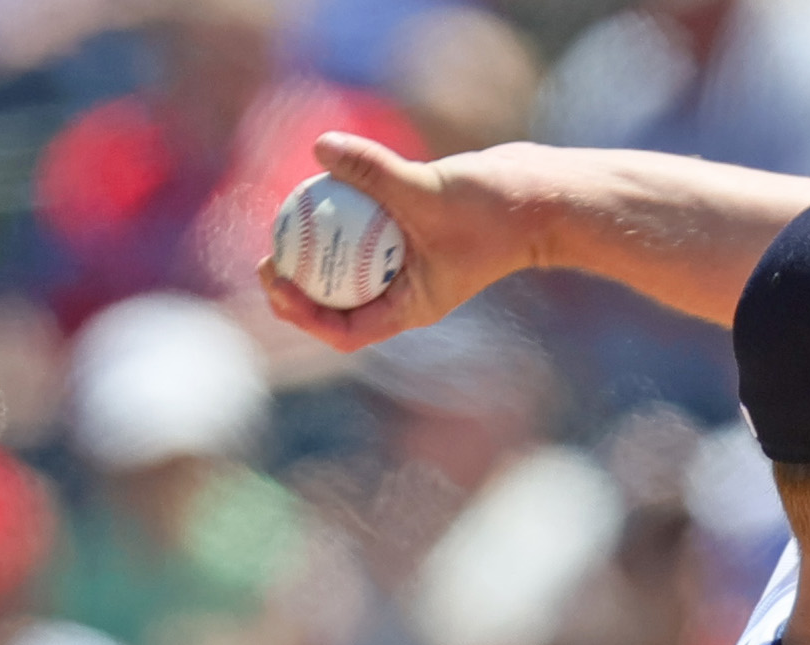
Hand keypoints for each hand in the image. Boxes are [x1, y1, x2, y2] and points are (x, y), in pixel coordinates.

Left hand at [258, 133, 540, 353]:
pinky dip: (344, 219)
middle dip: (297, 292)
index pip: (345, 332)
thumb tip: (320, 147)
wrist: (542, 196)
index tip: (278, 282)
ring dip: (315, 257)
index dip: (303, 315)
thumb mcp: (427, 188)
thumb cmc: (494, 206)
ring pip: (351, 270)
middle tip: (267, 258)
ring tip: (284, 226)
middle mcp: (406, 294)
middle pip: (339, 307)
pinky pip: (368, 232)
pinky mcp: (415, 234)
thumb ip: (373, 169)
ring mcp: (410, 266)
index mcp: (409, 308)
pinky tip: (321, 186)